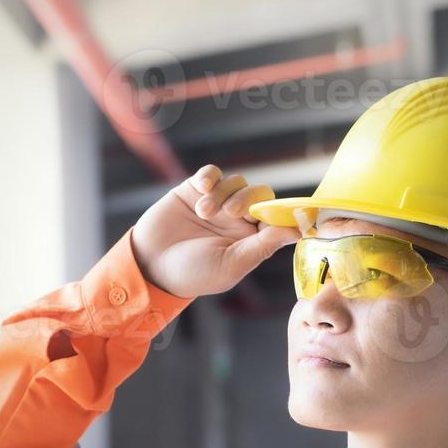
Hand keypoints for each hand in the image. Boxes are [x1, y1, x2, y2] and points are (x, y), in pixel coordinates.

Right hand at [129, 164, 301, 298]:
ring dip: (222, 193)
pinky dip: (210, 177)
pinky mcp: (194, 190)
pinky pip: (212, 173)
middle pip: (259, 194)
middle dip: (247, 199)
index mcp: (251, 240)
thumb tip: (297, 230)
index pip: (276, 217)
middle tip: (229, 212)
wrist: (150, 265)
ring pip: (236, 182)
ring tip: (202, 212)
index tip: (284, 208)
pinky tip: (200, 189)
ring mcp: (217, 203)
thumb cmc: (193, 274)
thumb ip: (264, 245)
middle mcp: (237, 220)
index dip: (281, 211)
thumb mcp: (232, 263)